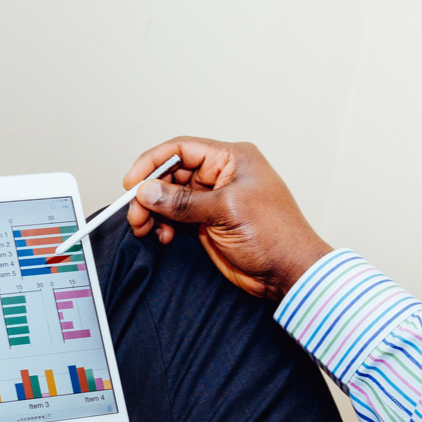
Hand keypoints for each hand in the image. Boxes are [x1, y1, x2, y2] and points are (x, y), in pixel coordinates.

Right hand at [124, 137, 332, 300]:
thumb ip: (183, 202)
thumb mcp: (226, 211)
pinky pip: (175, 217)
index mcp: (231, 159)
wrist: (288, 272)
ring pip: (170, 197)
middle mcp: (221, 175)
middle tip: (136, 213)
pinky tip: (163, 236)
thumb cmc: (275, 235)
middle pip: (171, 174)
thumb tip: (147, 191)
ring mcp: (213, 199)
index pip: (182, 149)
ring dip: (153, 211)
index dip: (153, 163)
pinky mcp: (207, 222)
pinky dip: (164, 225)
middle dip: (150, 193)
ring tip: (144, 227)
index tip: (132, 183)